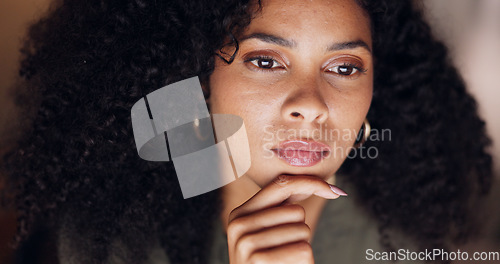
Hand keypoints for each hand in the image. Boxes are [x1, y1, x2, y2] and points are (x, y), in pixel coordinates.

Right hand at [226, 175, 346, 263]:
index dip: (310, 183)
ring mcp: (246, 243)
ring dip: (302, 248)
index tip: (335, 191)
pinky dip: (304, 262)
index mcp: (240, 214)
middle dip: (300, 231)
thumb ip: (284, 207)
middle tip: (285, 251)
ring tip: (284, 261)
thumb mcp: (270, 233)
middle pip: (296, 211)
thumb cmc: (271, 263)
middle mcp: (238, 225)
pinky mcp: (258, 260)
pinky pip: (303, 249)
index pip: (280, 185)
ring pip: (302, 230)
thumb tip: (331, 187)